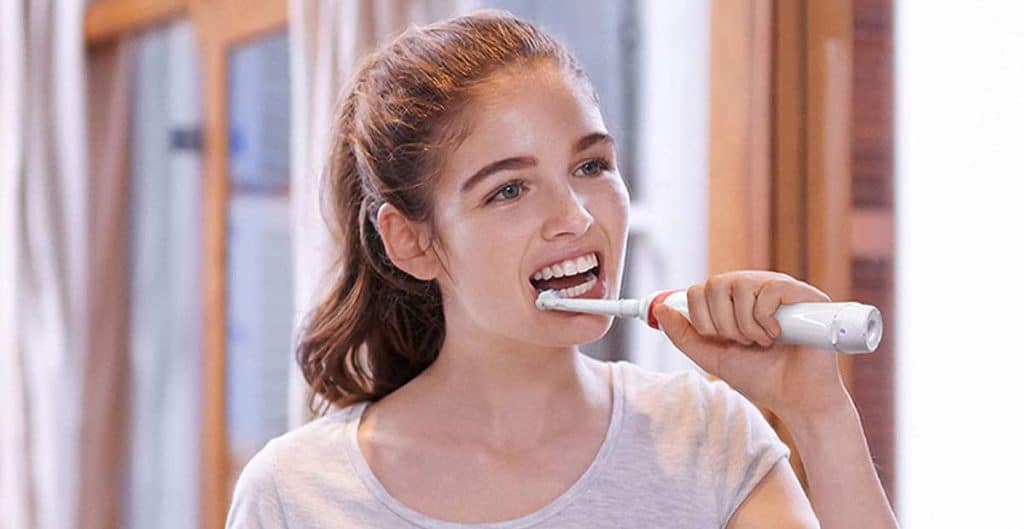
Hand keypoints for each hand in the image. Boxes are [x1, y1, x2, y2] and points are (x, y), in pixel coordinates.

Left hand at [652, 270, 849, 420]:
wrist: (796, 399)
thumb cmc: (760, 377)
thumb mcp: (713, 357)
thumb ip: (686, 335)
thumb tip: (661, 309)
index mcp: (733, 300)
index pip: (700, 290)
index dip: (704, 319)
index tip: (722, 341)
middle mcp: (755, 287)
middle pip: (716, 284)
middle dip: (724, 324)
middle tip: (744, 343)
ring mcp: (779, 288)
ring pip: (740, 286)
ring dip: (745, 325)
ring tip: (762, 342)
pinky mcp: (803, 294)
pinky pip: (769, 290)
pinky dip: (766, 320)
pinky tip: (779, 336)